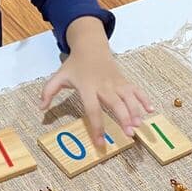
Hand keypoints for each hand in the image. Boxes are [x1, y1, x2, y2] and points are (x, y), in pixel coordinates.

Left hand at [39, 17, 153, 148]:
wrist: (90, 46)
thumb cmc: (75, 65)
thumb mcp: (59, 76)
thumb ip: (48, 92)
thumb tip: (40, 109)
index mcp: (87, 87)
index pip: (92, 110)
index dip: (97, 127)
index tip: (101, 144)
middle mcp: (104, 85)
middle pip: (115, 104)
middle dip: (123, 118)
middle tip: (129, 134)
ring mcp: (116, 82)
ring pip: (128, 97)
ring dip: (135, 111)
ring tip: (140, 125)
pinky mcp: (124, 80)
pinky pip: (136, 90)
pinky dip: (144, 99)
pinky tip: (151, 110)